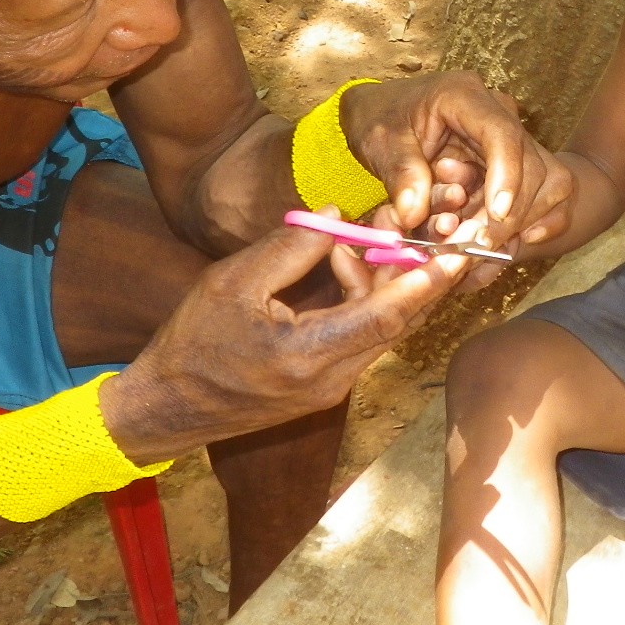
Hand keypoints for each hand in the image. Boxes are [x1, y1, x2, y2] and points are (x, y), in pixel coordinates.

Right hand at [106, 215, 468, 461]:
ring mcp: (331, 389)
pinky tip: (345, 266)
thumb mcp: (234, 282)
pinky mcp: (325, 388)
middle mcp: (331, 380)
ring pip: (379, 329)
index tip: (456, 255)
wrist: (168, 406)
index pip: (384, 318)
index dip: (424, 284)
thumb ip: (290, 248)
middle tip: (414, 224)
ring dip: (383, 283)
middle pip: (395, 324)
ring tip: (362, 236)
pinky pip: (360, 338)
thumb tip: (339, 218)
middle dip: (413, 273)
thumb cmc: (194, 341)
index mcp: (308, 355)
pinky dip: (364, 301)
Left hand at [339, 73, 574, 249]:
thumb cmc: (382, 120)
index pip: (502, 134)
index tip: (497, 215)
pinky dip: (534, 222)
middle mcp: (499, 113)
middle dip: (509, 214)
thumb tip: (413, 214)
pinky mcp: (517, 161)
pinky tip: (513, 242)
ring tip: (477, 244)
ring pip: (547, 183)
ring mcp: (513, 137)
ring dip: (519, 222)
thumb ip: (400, 174)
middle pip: (532, 165)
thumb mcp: (379, 142)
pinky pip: (547, 193)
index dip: (507, 176)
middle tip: (475, 247)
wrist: (386, 113)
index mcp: (465, 97)